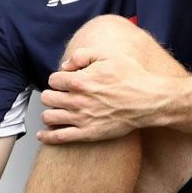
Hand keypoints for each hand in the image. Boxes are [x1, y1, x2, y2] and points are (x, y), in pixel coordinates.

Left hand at [38, 47, 170, 143]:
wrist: (148, 101)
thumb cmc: (131, 77)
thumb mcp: (108, 55)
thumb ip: (82, 55)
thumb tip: (65, 65)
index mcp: (79, 80)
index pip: (53, 80)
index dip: (59, 79)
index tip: (66, 81)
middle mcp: (77, 100)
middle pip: (47, 97)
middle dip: (52, 94)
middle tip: (61, 95)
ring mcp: (81, 118)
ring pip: (49, 116)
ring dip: (49, 112)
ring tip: (56, 110)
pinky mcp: (88, 133)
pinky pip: (59, 137)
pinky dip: (47, 137)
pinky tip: (42, 135)